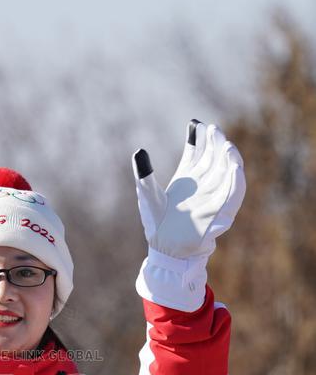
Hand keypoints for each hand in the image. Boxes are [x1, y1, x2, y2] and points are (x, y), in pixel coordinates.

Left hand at [132, 119, 245, 259]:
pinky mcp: (221, 212)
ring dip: (229, 158)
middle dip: (215, 143)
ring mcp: (213, 197)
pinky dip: (236, 179)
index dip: (198, 139)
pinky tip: (234, 164)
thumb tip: (138, 151)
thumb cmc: (157, 226)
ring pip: (227, 172)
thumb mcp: (148, 195)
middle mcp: (202, 186)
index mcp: (186, 180)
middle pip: (213, 158)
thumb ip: (145, 174)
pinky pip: (233, 193)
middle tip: (212, 129)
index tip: (196, 124)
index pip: (196, 153)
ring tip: (225, 144)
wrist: (166, 251)